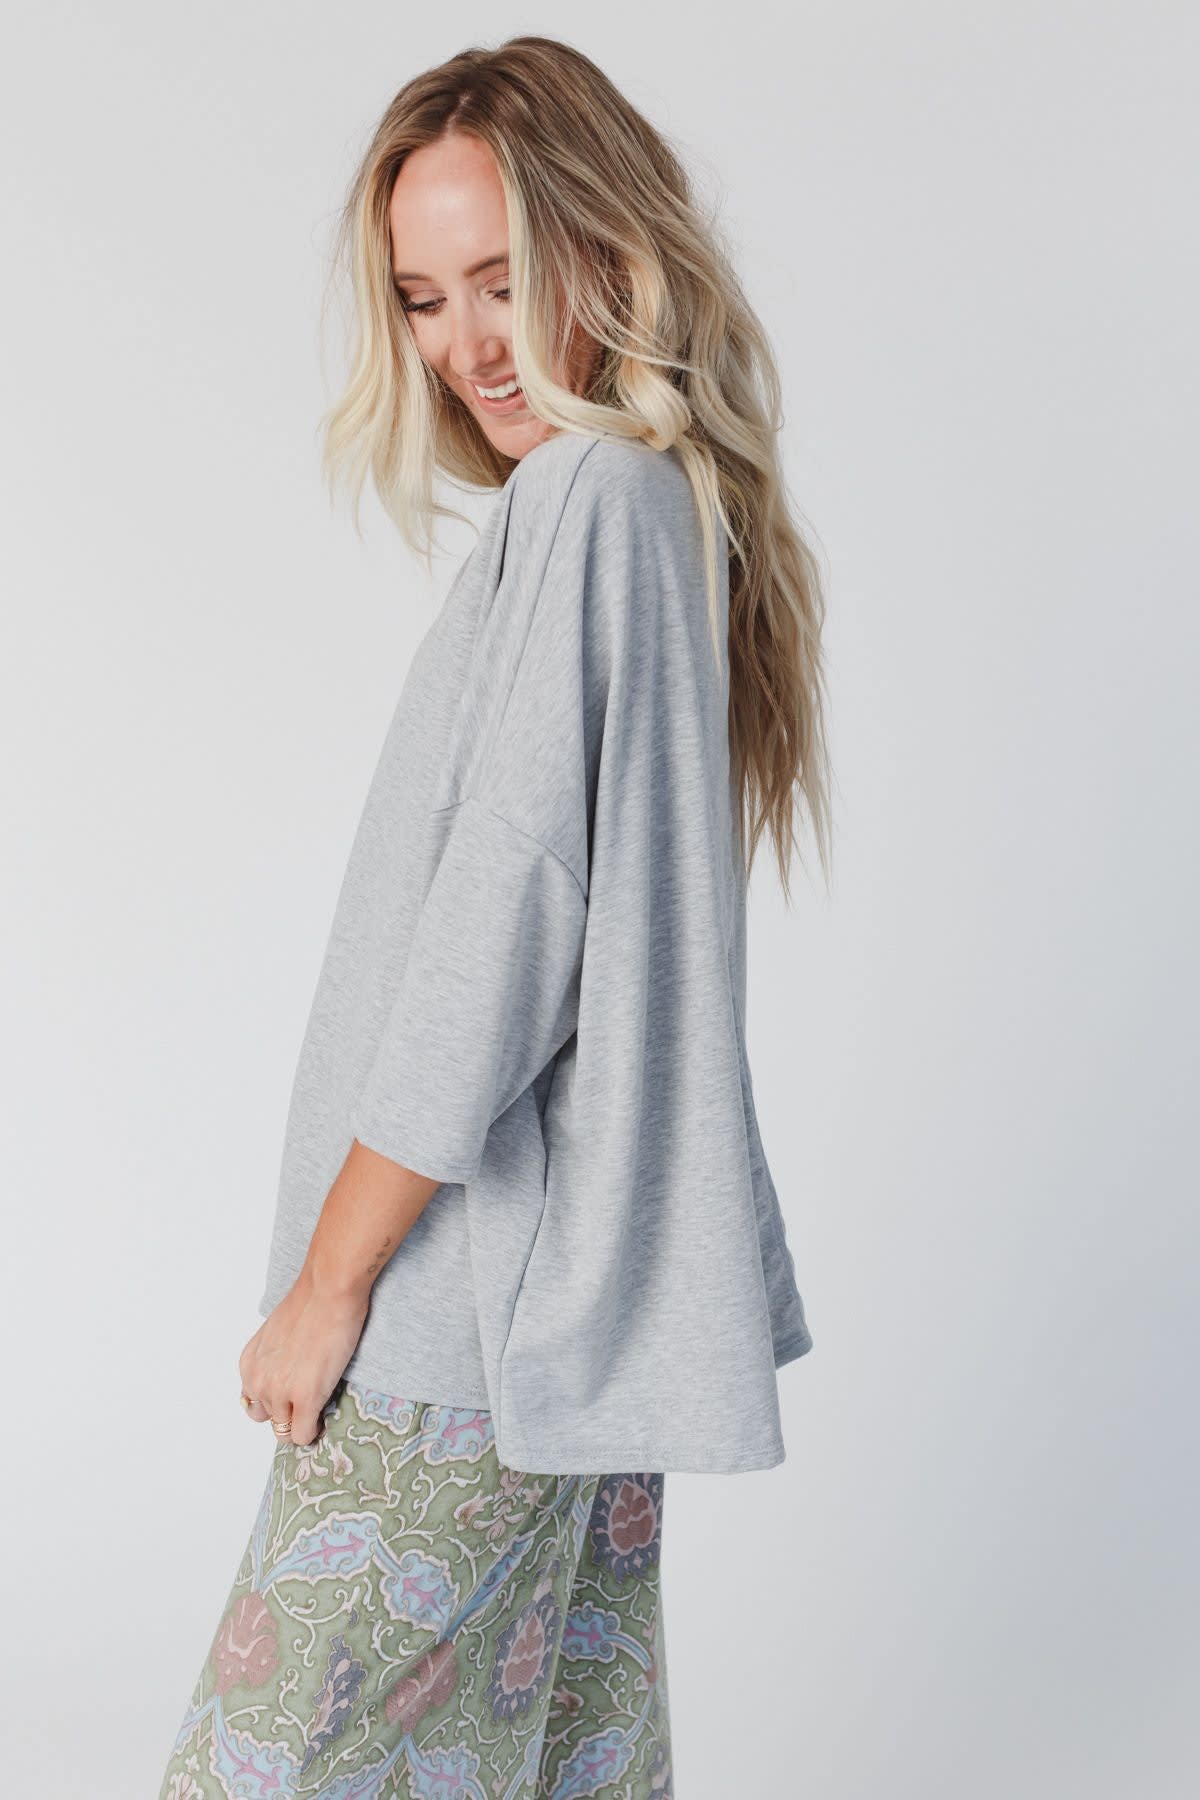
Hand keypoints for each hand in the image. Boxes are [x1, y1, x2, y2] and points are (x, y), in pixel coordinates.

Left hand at [239, 1269, 368, 1446]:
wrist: (329, 1290)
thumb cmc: (311, 1302)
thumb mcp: (276, 1334)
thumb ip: (273, 1359)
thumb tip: (287, 1375)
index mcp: (249, 1365)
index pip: (254, 1402)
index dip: (277, 1401)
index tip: (293, 1396)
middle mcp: (258, 1382)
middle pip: (268, 1419)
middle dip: (288, 1412)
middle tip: (309, 1398)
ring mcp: (280, 1393)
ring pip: (284, 1432)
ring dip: (302, 1422)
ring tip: (320, 1405)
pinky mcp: (305, 1399)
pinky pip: (303, 1435)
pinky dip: (314, 1431)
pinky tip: (325, 1417)